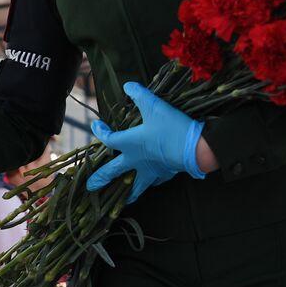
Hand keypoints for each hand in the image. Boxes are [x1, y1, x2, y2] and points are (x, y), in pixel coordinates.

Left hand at [86, 82, 205, 203]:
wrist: (195, 148)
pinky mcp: (164, 174)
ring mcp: (150, 170)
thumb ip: (139, 95)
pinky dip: (150, 182)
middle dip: (100, 178)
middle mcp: (136, 160)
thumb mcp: (154, 106)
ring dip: (126, 193)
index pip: (107, 140)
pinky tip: (151, 182)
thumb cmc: (171, 127)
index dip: (99, 132)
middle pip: (112, 171)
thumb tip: (128, 85)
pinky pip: (154, 181)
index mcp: (129, 143)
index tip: (96, 126)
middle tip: (90, 186)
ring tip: (121, 201)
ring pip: (133, 186)